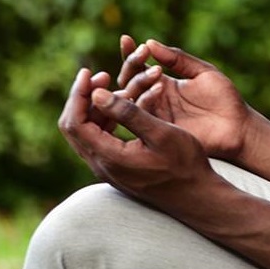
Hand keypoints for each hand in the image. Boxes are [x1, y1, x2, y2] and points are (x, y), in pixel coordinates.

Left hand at [59, 68, 214, 206]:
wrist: (196, 196)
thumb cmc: (185, 165)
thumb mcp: (161, 134)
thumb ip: (129, 114)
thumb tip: (98, 94)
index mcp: (109, 157)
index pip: (75, 122)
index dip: (79, 94)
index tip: (90, 72)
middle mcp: (101, 165)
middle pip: (73, 127)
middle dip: (83, 98)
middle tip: (101, 76)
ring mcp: (108, 169)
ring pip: (85, 133)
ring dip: (94, 108)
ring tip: (114, 87)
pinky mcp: (117, 169)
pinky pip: (99, 140)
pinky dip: (104, 119)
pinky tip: (123, 107)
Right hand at [115, 36, 253, 160]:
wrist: (238, 127)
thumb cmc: (224, 98)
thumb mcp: (202, 72)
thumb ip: (177, 59)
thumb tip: (150, 42)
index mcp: (163, 83)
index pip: (138, 67)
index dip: (130, 54)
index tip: (126, 38)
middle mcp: (154, 99)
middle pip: (129, 81)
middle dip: (132, 64)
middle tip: (143, 53)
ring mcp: (155, 115)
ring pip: (132, 97)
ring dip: (138, 81)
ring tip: (156, 71)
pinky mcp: (159, 130)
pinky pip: (143, 115)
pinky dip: (146, 99)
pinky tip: (159, 87)